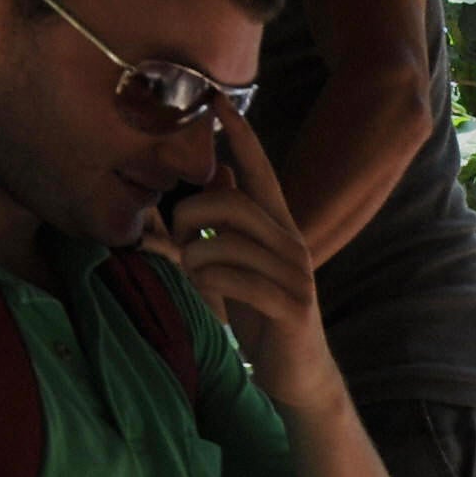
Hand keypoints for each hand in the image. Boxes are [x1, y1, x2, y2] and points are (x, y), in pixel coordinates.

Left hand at [145, 104, 332, 402]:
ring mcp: (294, 274)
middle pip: (229, 203)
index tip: (218, 102)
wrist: (299, 374)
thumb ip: (223, 229)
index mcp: (279, 228)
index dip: (241, 136)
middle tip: (176, 239)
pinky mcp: (291, 305)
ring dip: (194, 261)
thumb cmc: (262, 317)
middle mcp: (291, 243)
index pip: (260, 171)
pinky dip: (209, 286)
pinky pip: (234, 280)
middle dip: (189, 217)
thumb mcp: (239, 267)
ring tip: (196, 277)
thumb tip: (207, 181)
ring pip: (224, 244)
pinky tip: (210, 297)